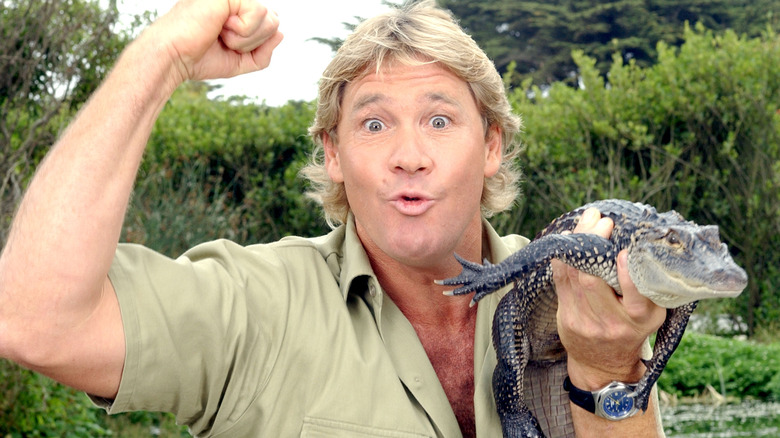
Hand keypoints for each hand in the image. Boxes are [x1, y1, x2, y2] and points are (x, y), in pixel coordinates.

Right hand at [146, 0, 283, 84]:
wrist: (174, 56)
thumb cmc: (199, 58)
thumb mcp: (239, 61)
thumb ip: (263, 52)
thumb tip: (282, 33)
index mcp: (237, 11)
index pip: (271, 25)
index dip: (256, 45)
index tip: (227, 45)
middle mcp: (236, 1)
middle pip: (275, 22)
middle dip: (253, 42)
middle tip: (224, 40)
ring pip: (270, 19)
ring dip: (247, 38)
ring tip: (221, 33)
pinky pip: (259, 14)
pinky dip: (243, 30)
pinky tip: (221, 26)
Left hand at [552, 208, 666, 387]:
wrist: (604, 363)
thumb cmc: (632, 329)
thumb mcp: (652, 313)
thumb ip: (649, 285)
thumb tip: (642, 243)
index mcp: (640, 319)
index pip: (634, 296)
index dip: (627, 273)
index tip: (625, 251)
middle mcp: (611, 323)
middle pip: (592, 280)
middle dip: (593, 244)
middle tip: (600, 219)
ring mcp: (584, 321)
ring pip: (572, 276)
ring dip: (577, 244)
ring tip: (586, 221)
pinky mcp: (566, 317)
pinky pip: (560, 280)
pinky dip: (563, 257)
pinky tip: (569, 239)